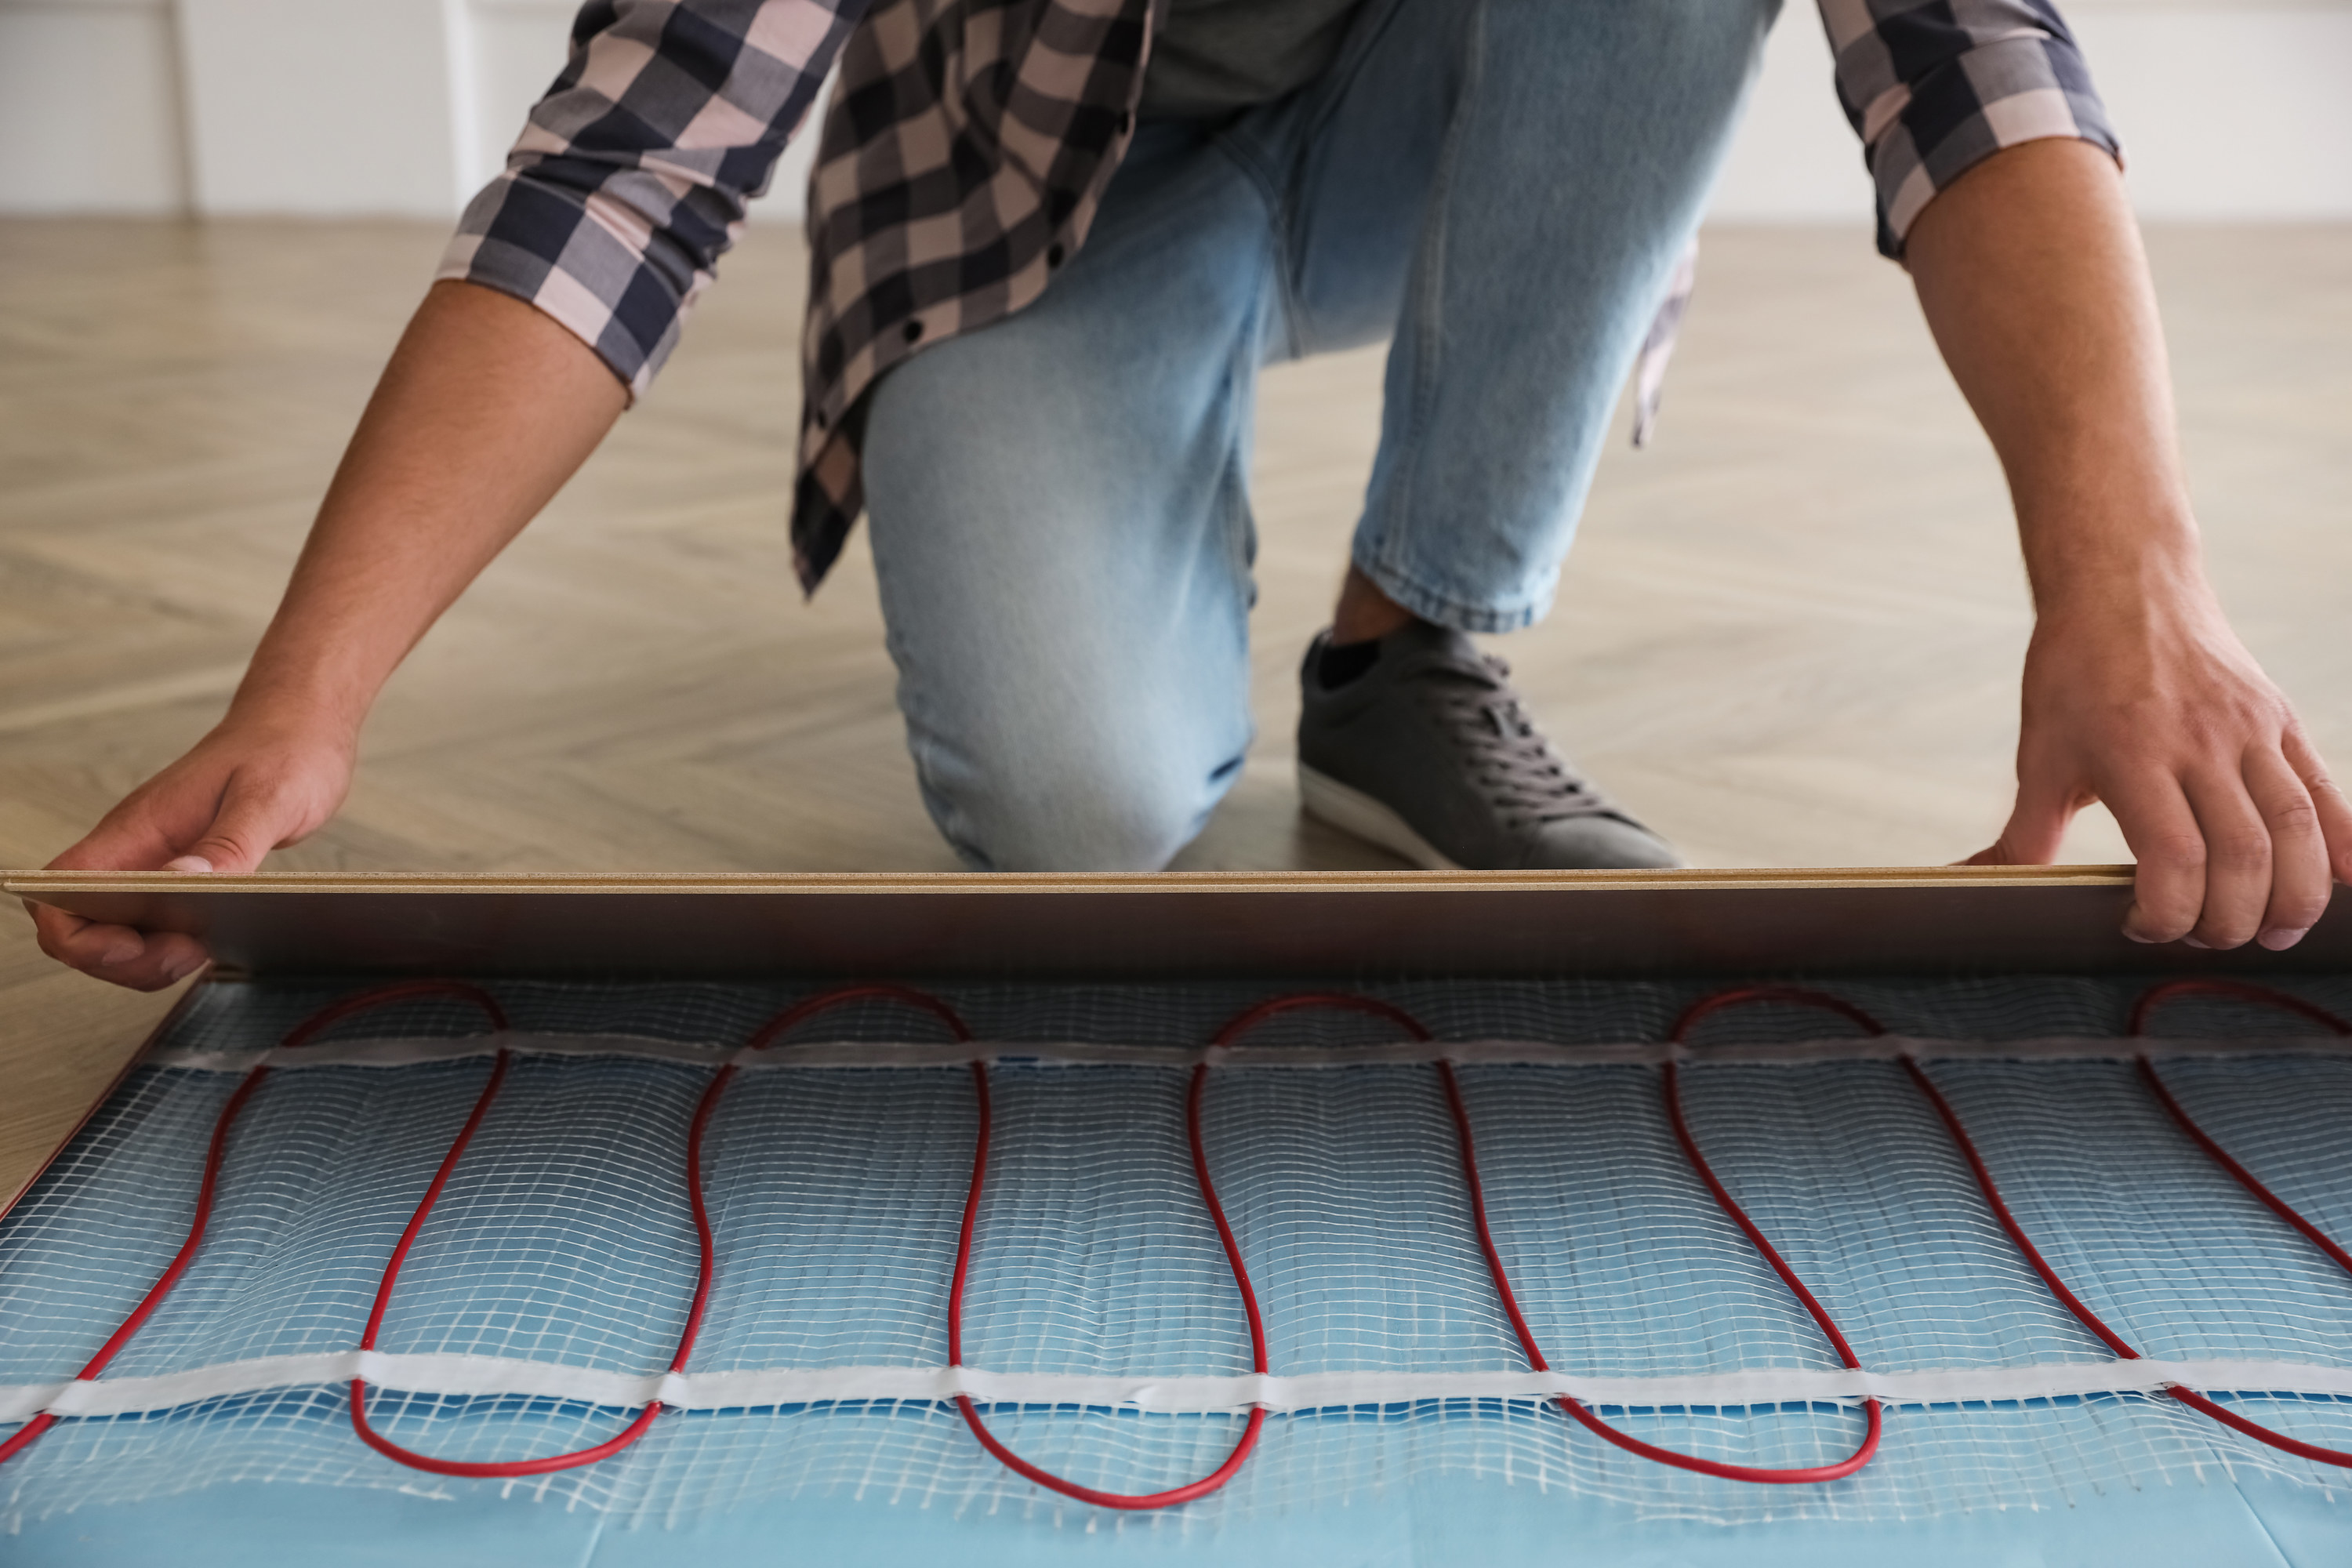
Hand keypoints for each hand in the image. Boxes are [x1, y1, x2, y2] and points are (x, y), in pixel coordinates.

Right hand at [29, 710, 356, 988]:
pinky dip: (177, 944)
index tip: (133, 944)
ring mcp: (158, 863)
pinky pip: (159, 923)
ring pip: (119, 931)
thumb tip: (184, 883)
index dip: (79, 933)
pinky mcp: (186, 874)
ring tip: (203, 948)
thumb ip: (229, 843)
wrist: (301, 727)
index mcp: (139, 827)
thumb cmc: (284, 751)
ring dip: (152, 957)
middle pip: (84, 924)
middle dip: (124, 959)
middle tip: (187, 954)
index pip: (61, 888)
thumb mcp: (269, 799)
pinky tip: (214, 939)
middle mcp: (137, 849)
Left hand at [1970, 590, 2351, 949]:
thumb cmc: (2076, 672)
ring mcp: (2251, 730)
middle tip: (2206, 937)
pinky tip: (2344, 885)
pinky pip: (2327, 791)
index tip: (2142, 926)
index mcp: (2134, 754)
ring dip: (2295, 898)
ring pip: (2297, 828)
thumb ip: (2023, 833)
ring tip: (2274, 934)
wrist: (2126, 585)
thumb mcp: (2039, 753)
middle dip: (2232, 919)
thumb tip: (1974, 884)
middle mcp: (2202, 742)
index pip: (2175, 857)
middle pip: (2245, 855)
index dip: (2168, 912)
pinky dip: (2345, 845)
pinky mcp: (2282, 721)